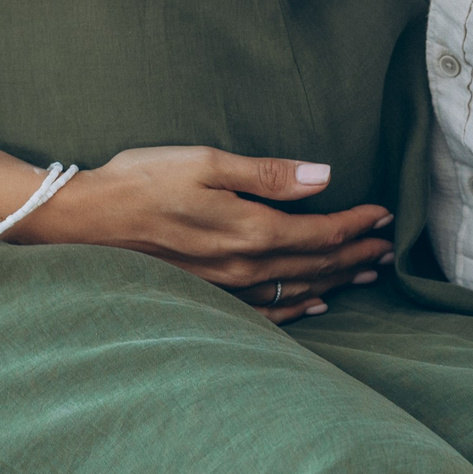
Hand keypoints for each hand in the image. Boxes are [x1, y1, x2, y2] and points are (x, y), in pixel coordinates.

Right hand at [35, 148, 395, 321]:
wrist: (84, 222)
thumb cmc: (141, 181)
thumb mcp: (207, 162)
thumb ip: (269, 174)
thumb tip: (324, 177)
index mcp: (251, 229)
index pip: (323, 231)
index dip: (359, 224)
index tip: (386, 215)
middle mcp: (245, 266)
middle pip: (318, 263)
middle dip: (357, 253)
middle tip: (388, 247)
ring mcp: (227, 288)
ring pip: (298, 287)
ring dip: (337, 278)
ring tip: (367, 271)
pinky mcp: (208, 298)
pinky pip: (266, 311)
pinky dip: (298, 307)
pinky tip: (315, 303)